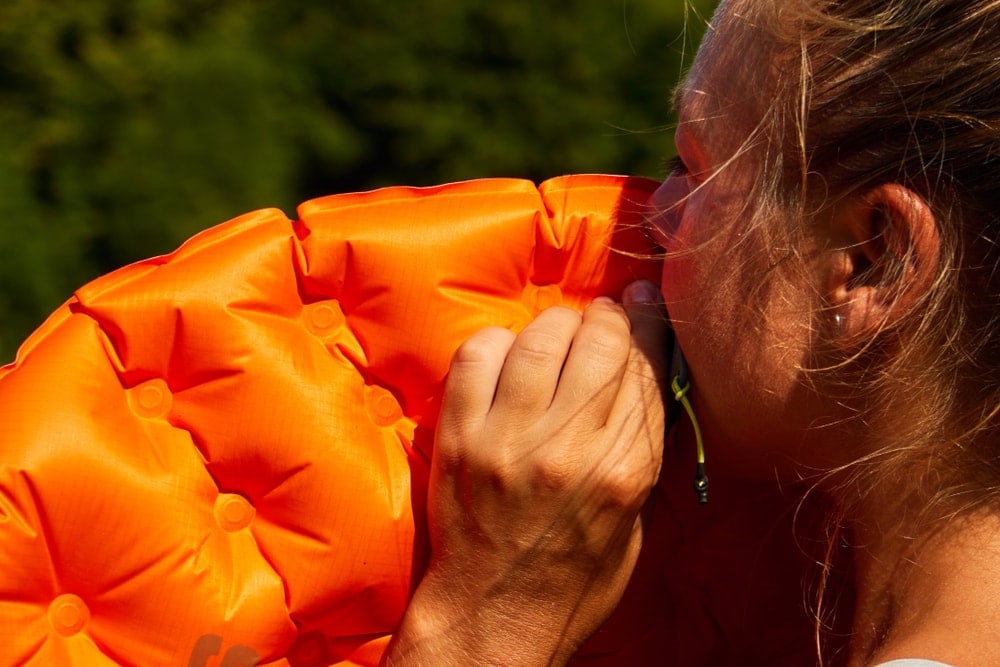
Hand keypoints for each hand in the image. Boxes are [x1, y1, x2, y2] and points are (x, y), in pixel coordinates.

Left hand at [384, 280, 669, 665]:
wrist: (493, 619)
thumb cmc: (573, 579)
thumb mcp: (634, 523)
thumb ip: (640, 447)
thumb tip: (642, 371)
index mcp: (624, 472)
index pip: (647, 369)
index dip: (649, 323)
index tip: (643, 302)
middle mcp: (569, 449)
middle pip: (600, 342)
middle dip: (607, 317)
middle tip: (602, 316)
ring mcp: (507, 440)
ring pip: (542, 338)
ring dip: (557, 323)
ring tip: (560, 330)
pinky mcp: (459, 437)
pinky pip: (478, 355)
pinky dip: (498, 342)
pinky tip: (508, 355)